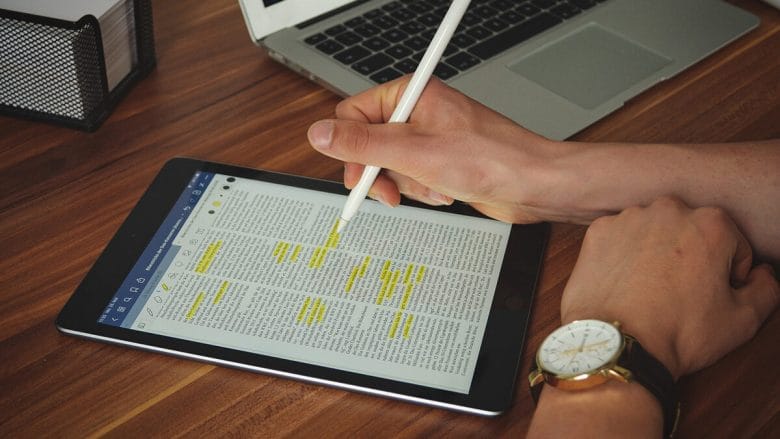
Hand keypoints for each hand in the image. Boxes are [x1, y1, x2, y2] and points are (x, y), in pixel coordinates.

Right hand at [307, 76, 572, 222]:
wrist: (532, 185)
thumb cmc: (490, 159)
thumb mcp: (413, 153)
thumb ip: (362, 144)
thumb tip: (320, 133)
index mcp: (409, 94)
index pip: (353, 115)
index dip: (352, 150)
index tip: (360, 177)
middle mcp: (416, 112)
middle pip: (368, 144)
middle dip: (381, 174)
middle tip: (392, 192)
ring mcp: (428, 137)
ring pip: (388, 166)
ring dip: (408, 185)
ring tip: (435, 185)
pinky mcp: (439, 160)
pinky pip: (410, 178)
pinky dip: (423, 191)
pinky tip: (445, 191)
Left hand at [560, 196, 778, 378]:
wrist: (617, 344)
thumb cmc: (680, 332)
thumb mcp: (743, 319)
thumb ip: (766, 288)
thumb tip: (761, 273)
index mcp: (712, 223)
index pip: (732, 246)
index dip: (727, 276)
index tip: (712, 297)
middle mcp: (669, 210)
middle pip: (690, 233)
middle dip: (691, 258)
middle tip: (680, 294)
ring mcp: (628, 218)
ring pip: (653, 233)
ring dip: (655, 253)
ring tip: (650, 291)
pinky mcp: (598, 232)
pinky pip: (619, 239)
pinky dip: (623, 256)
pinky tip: (624, 284)